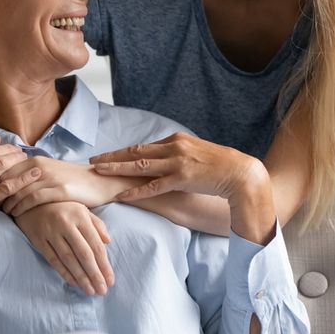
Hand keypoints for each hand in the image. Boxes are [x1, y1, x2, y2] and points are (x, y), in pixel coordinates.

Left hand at [0, 156, 134, 215]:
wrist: (98, 181)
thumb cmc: (71, 179)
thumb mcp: (49, 172)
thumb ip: (30, 175)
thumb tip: (8, 184)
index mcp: (36, 160)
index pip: (6, 168)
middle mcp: (41, 166)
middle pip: (10, 179)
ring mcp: (50, 178)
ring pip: (20, 190)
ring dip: (8, 202)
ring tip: (2, 212)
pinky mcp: (60, 190)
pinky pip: (34, 199)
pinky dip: (22, 207)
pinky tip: (17, 215)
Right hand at [13, 202, 113, 295]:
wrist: (31, 202)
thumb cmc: (63, 207)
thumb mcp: (82, 209)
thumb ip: (96, 224)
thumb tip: (108, 242)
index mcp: (80, 215)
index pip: (95, 244)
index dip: (104, 264)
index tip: (110, 280)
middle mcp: (66, 223)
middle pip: (83, 254)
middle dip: (94, 274)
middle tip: (102, 290)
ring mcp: (51, 232)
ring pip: (68, 260)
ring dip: (81, 278)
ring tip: (90, 290)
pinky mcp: (39, 240)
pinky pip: (53, 260)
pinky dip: (64, 273)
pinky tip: (74, 283)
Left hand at [89, 132, 264, 202]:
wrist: (241, 172)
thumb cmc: (221, 165)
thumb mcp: (197, 154)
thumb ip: (180, 155)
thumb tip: (166, 160)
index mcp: (177, 140)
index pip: (144, 146)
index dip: (124, 151)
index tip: (108, 155)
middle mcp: (174, 147)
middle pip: (136, 151)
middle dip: (112, 156)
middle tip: (93, 161)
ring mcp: (177, 162)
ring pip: (139, 165)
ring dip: (117, 168)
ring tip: (98, 172)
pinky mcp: (182, 178)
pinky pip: (153, 186)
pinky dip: (136, 190)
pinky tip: (121, 194)